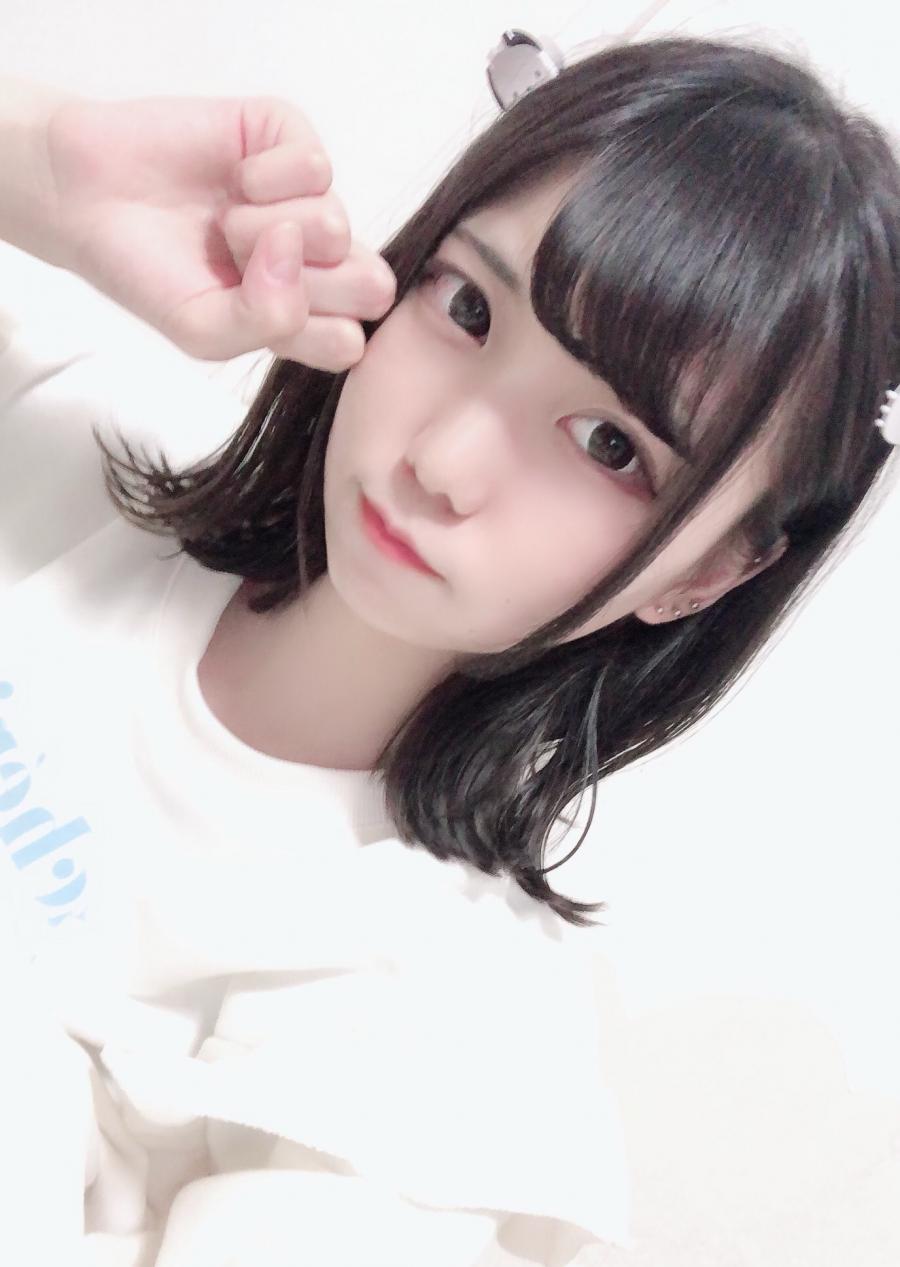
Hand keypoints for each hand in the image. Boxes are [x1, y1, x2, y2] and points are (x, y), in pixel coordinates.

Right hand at [43, 92, 396, 366]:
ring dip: (267, 228)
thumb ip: (268, 322)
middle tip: (242, 267)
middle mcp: (317, 260)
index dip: (310, 331)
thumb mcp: (203, 330)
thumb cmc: (149, 272)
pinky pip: (316, 166)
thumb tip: (294, 248)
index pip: (352, 339)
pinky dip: (267, 178)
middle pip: (368, 286)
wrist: (88, 198)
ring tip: (225, 224)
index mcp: (305, 315)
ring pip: (337, 225)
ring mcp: (308, 200)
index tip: (254, 314)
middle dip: (301, 284)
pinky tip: (236, 180)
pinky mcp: (293, 142)